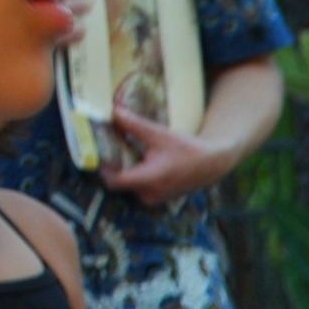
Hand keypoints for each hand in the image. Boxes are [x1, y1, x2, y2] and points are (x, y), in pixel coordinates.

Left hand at [98, 107, 240, 206]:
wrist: (211, 163)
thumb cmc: (187, 149)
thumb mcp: (159, 134)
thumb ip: (134, 124)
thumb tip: (113, 110)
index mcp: (150, 178)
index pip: (115, 181)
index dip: (102, 168)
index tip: (96, 154)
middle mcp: (150, 193)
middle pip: (118, 183)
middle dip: (112, 167)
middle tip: (106, 149)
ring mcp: (154, 198)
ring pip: (127, 186)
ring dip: (123, 171)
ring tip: (120, 153)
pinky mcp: (157, 198)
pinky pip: (137, 188)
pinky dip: (133, 176)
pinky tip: (136, 161)